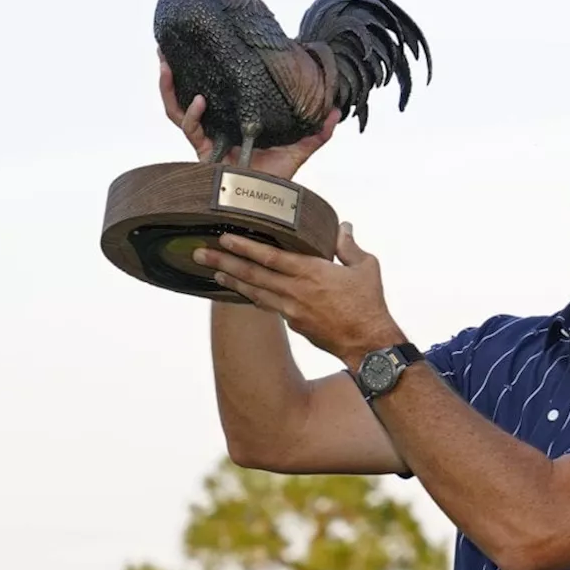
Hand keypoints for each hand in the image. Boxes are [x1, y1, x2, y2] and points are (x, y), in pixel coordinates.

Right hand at [158, 51, 340, 180]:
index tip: (209, 48)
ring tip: (165, 63)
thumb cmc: (277, 180)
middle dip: (173, 74)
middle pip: (187, 95)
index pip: (216, 92)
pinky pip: (190, 129)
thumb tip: (336, 110)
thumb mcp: (299, 148)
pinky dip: (192, 113)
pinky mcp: (201, 152)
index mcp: (233, 122)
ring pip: (178, 109)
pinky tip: (199, 99)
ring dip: (168, 87)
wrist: (266, 205)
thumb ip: (316, 131)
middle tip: (167, 49)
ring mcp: (206, 138)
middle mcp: (215, 127)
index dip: (207, 73)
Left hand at [192, 222, 405, 365]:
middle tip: (200, 253)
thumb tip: (343, 227)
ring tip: (213, 271)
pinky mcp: (294, 324)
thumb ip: (348, 246)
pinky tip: (243, 291)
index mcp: (312, 272)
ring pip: (255, 292)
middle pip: (253, 274)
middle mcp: (295, 291)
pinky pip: (268, 306)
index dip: (246, 247)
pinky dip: (252, 297)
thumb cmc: (369, 303)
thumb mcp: (365, 267)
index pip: (271, 257)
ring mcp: (291, 310)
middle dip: (224, 262)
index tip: (225, 238)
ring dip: (233, 280)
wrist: (368, 342)